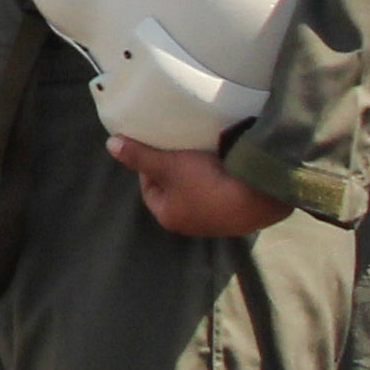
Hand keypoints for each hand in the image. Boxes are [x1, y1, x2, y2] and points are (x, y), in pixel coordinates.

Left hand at [111, 134, 285, 236]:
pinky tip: (223, 160)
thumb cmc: (205, 182)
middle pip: (174, 189)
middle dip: (174, 168)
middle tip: (177, 145)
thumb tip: (110, 145)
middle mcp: (192, 224)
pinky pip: (221, 190)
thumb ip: (139, 155)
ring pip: (199, 190)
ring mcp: (218, 220)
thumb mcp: (168, 164)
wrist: (259, 196)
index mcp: (169, 216)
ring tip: (199, 149)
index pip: (148, 188)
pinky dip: (219, 176)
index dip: (148, 165)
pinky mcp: (240, 211)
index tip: (155, 146)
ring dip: (198, 172)